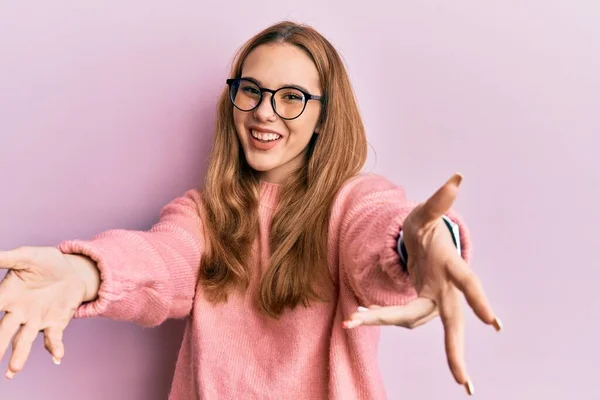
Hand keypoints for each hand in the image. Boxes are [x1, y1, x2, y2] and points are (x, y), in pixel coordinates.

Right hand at [0, 246, 98, 378]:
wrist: (72, 269)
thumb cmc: (45, 262)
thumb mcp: (27, 256)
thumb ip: (6, 258)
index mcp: (7, 296)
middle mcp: (18, 312)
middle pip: (4, 331)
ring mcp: (37, 320)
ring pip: (25, 340)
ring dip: (19, 355)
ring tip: (14, 371)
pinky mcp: (56, 323)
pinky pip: (53, 338)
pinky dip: (55, 347)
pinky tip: (57, 356)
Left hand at [342, 173, 501, 395]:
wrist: (421, 246)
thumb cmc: (426, 229)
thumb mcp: (427, 214)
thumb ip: (438, 201)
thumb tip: (456, 178)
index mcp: (451, 267)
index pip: (468, 283)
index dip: (480, 301)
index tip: (493, 323)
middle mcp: (445, 290)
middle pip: (453, 323)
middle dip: (456, 351)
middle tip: (464, 384)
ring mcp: (432, 302)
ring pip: (411, 319)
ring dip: (384, 320)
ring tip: (351, 320)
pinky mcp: (417, 307)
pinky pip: (396, 315)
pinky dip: (376, 316)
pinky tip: (354, 318)